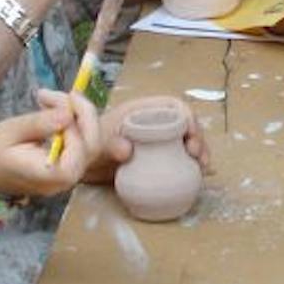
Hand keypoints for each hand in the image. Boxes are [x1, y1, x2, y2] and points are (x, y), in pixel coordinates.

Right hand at [0, 88, 101, 194]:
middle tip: (64, 94)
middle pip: (92, 147)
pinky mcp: (69, 165)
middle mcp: (64, 180)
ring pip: (91, 141)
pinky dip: (75, 121)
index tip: (60, 106)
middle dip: (84, 114)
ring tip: (52, 98)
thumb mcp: (10, 132)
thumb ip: (39, 124)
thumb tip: (68, 114)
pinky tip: (56, 108)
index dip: (77, 127)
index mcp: (49, 175)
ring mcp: (69, 174)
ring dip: (79, 114)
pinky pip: (82, 142)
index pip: (79, 154)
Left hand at [88, 93, 214, 183]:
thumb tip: (128, 150)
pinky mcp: (157, 161)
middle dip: (198, 138)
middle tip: (198, 157)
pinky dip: (191, 166)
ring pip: (185, 143)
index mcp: (143, 111)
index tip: (190, 136)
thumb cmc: (88, 143)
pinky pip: (179, 160)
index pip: (174, 107)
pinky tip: (200, 176)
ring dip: (199, 153)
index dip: (187, 118)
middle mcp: (154, 124)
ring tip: (203, 169)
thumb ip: (110, 143)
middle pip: (185, 125)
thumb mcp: (97, 142)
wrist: (80, 163)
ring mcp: (157, 143)